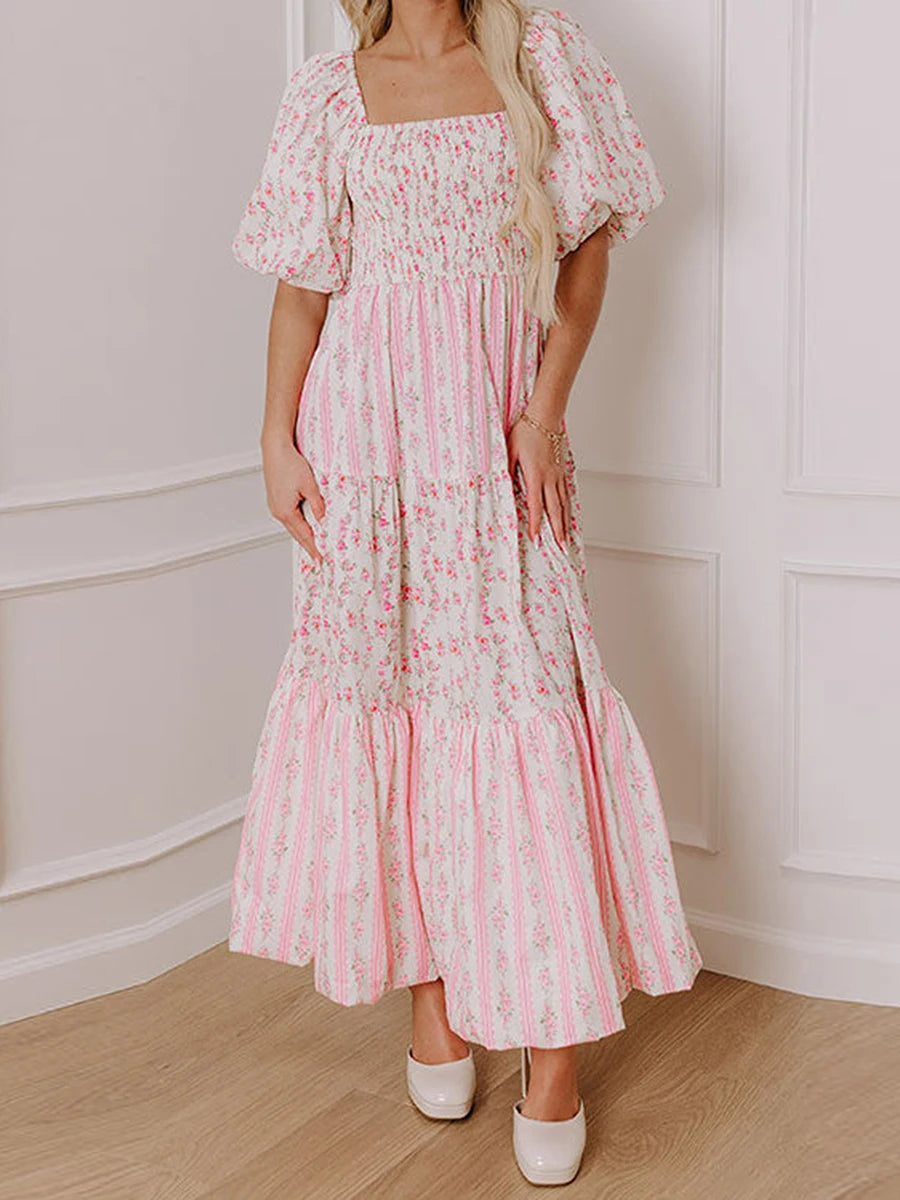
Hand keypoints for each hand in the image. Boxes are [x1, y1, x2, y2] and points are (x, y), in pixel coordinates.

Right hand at [261, 435, 324, 563]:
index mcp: (286, 511)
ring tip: (314, 543)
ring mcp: (275, 506)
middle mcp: (278, 511)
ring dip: (303, 534)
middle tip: (318, 556)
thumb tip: (322, 519)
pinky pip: (289, 516)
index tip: (320, 559)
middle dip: (308, 545)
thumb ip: (317, 505)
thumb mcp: (310, 485)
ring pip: (292, 525)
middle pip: (297, 533)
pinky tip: (305, 524)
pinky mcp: (275, 499)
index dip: (314, 548)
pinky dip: (298, 523)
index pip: (304, 535)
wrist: (275, 449)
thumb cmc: (289, 463)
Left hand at [507, 411, 569, 550]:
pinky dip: (567, 508)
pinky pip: (566, 494)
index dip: (536, 524)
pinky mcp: (561, 471)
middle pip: (555, 510)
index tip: (536, 539)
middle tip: (561, 548)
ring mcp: (558, 475)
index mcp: (535, 475)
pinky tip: (567, 517)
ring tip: (566, 540)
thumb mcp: (510, 451)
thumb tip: (503, 489)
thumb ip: (507, 471)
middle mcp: (549, 478)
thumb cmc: (525, 431)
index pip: (535, 506)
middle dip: (557, 531)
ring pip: (563, 504)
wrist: (545, 416)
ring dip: (564, 523)